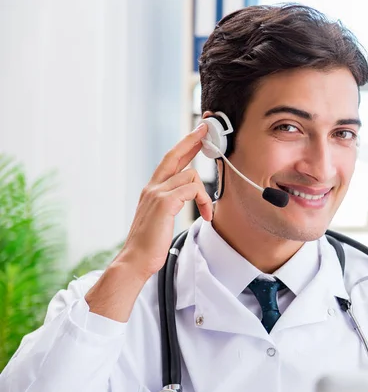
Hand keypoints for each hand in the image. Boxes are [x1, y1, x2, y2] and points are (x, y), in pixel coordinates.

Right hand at [116, 123, 212, 280]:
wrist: (135, 260)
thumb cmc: (149, 244)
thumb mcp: (160, 218)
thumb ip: (170, 204)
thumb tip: (186, 197)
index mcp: (152, 190)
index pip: (169, 161)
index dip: (183, 145)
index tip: (197, 134)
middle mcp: (152, 187)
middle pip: (174, 155)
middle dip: (192, 140)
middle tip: (206, 131)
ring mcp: (157, 193)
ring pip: (190, 175)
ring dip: (204, 194)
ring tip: (207, 212)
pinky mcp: (164, 203)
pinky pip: (191, 189)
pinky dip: (203, 200)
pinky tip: (205, 215)